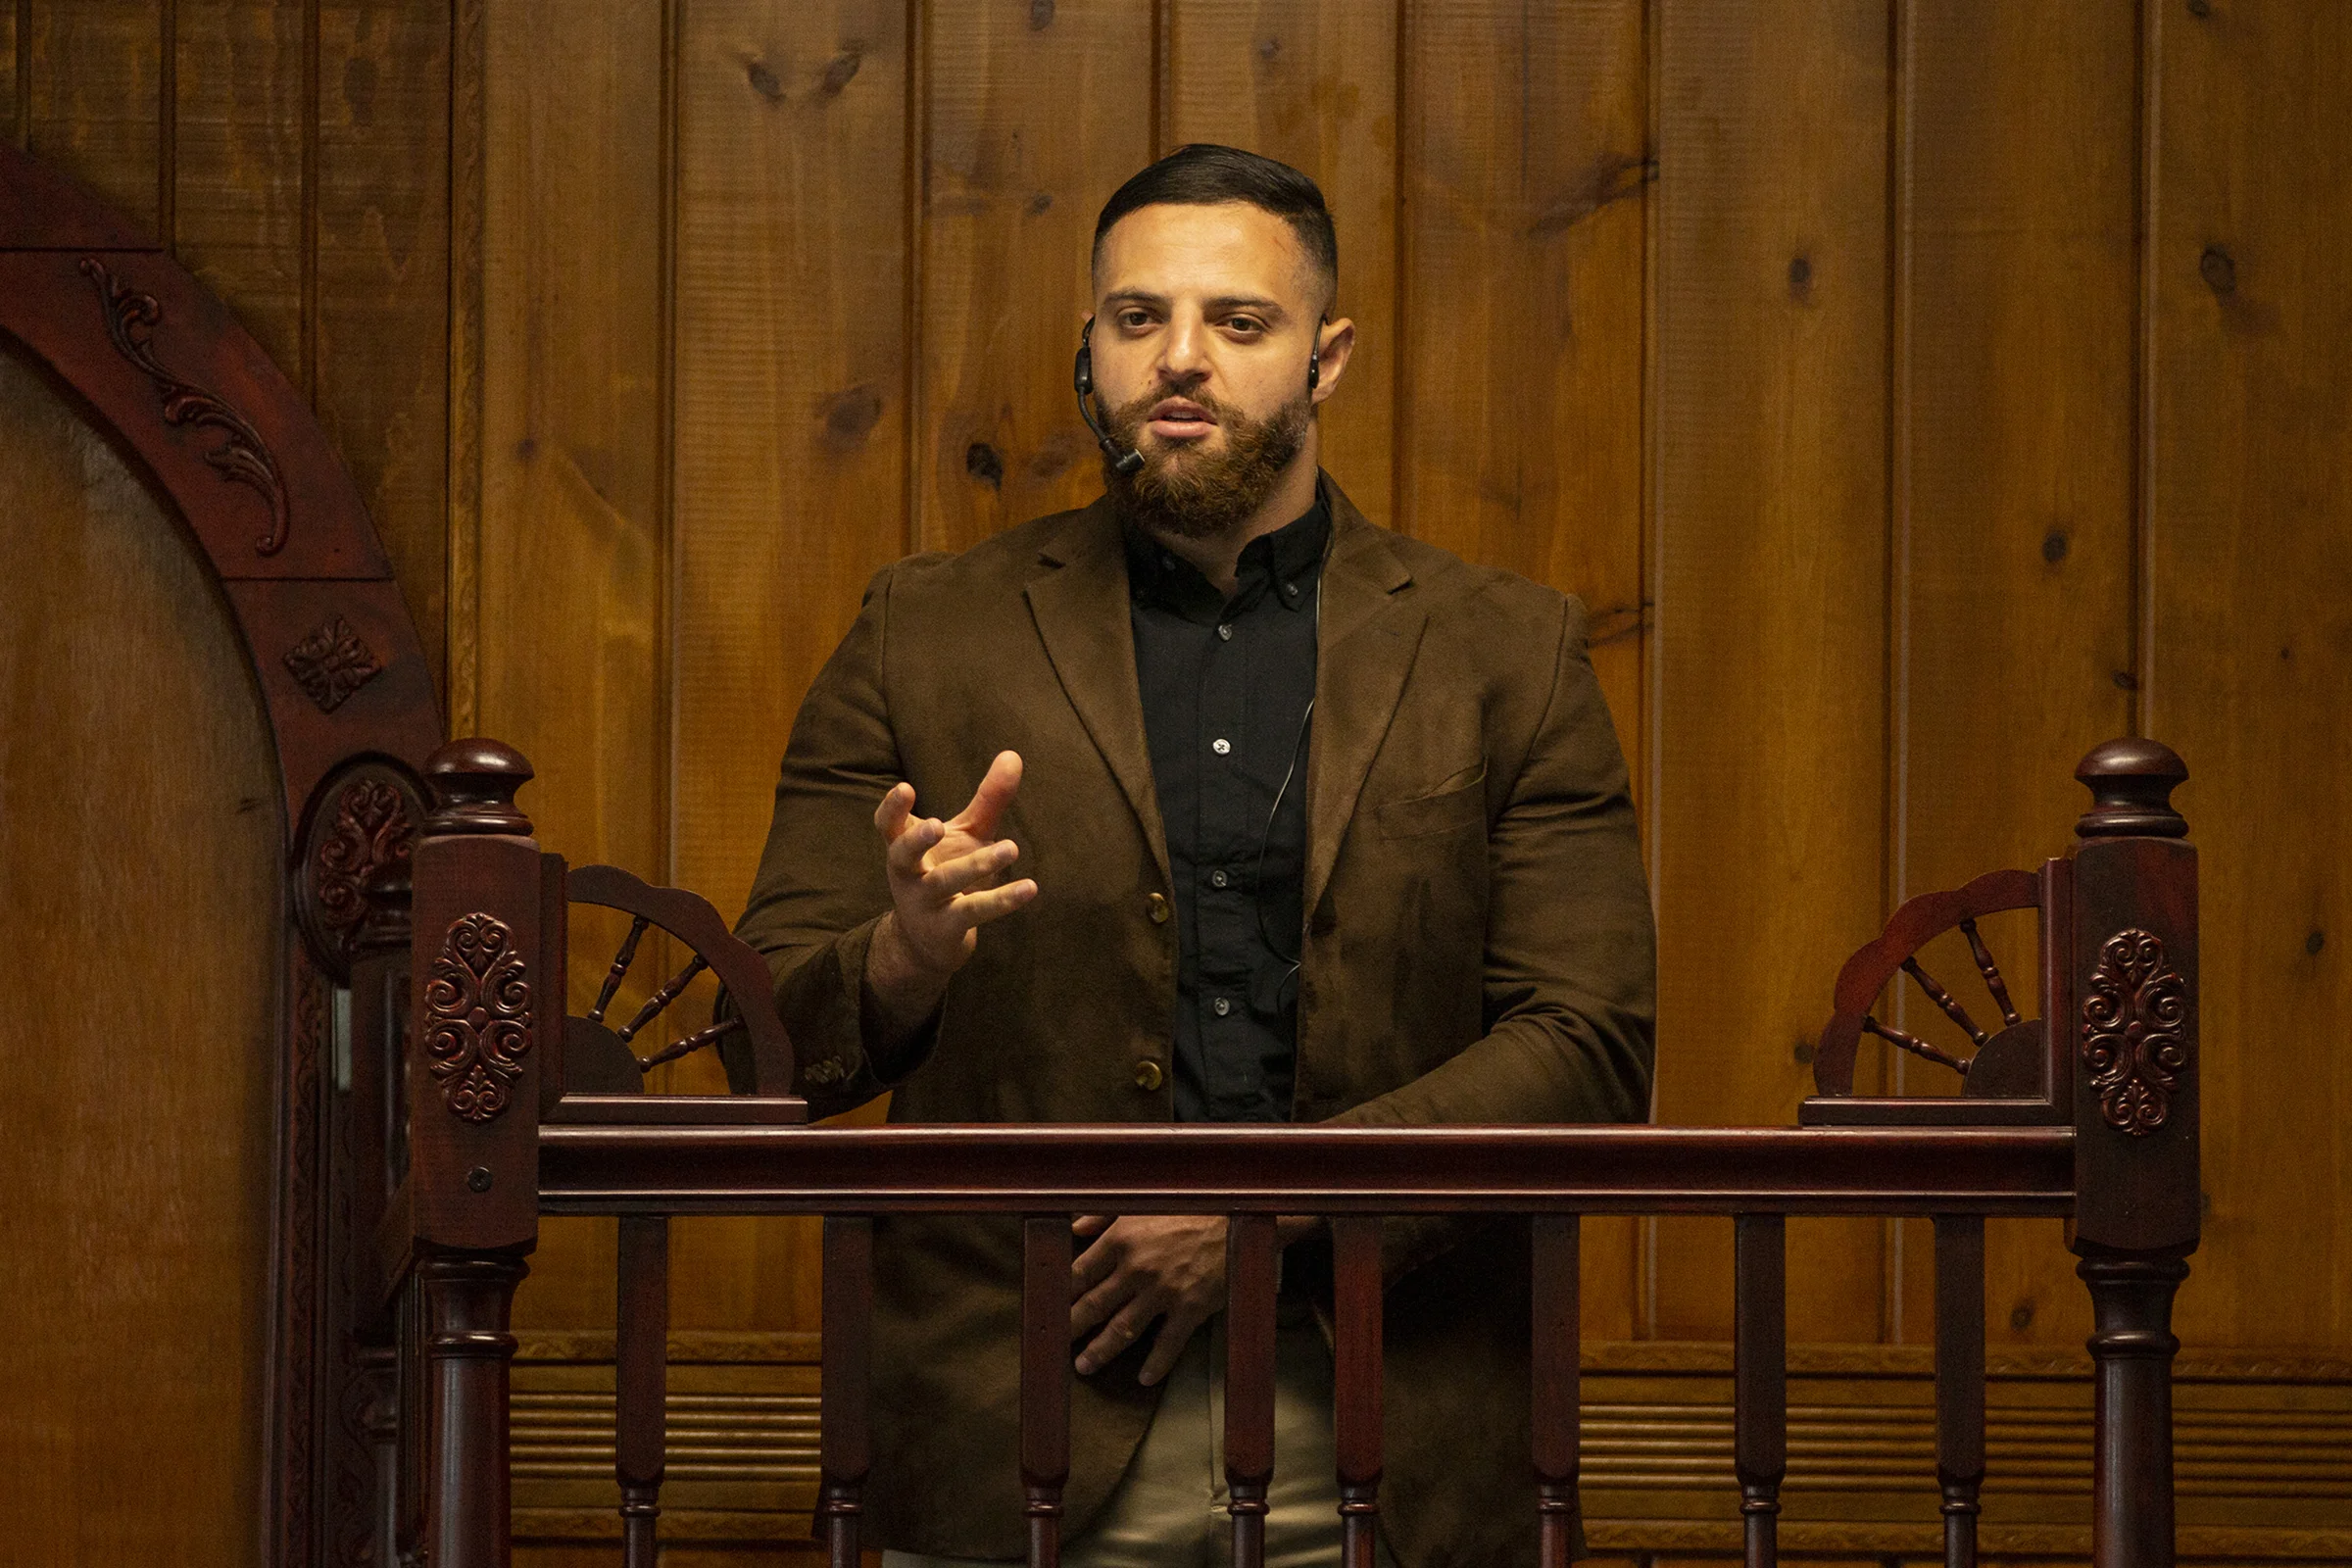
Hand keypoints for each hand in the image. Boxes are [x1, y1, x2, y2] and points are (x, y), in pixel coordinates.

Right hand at [871, 751, 1037, 986]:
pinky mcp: (947, 927)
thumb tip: (1013, 755)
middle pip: (903, 855)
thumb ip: (988, 799)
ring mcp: (924, 903)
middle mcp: (907, 874)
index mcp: (903, 848)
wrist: (928, 942)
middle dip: (917, 840)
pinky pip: (975, 912)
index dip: (892, 808)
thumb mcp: (966, 834)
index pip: (887, 826)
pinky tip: (1030, 888)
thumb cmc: (945, 872)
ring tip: (1011, 848)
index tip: (905, 788)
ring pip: (946, 883)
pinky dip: (1003, 900)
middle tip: (936, 824)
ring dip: (977, 866)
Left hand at [1069, 1214, 1227, 1384]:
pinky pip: (1168, 1344)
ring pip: (1122, 1329)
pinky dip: (1156, 1364)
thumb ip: (1105, 1215)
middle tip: (1055, 1344)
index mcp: (1121, 1240)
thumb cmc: (1188, 1205)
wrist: (1238, 1215)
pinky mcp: (1190, 1309)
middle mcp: (1136, 1268)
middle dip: (1071, 1328)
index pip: (1079, 1273)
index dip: (1060, 1293)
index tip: (1048, 1307)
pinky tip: (1145, 1378)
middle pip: (1094, 1305)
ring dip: (1100, 1350)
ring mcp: (1163, 1292)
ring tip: (1084, 1366)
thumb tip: (1074, 1227)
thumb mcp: (1141, 1202)